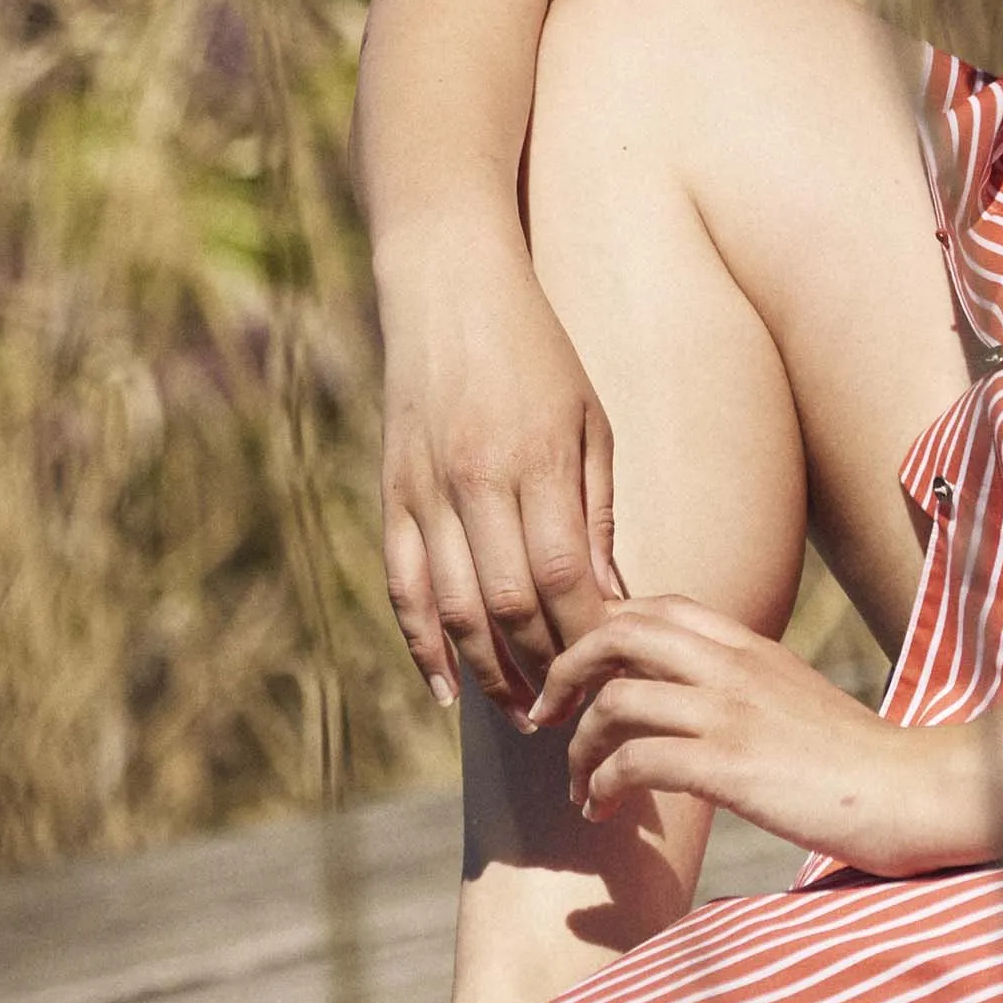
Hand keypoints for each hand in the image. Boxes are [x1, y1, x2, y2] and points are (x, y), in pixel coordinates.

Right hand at [378, 260, 620, 708]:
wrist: (446, 288)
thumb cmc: (537, 353)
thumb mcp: (589, 421)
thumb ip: (595, 512)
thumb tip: (611, 598)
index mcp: (533, 461)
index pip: (562, 576)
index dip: (586, 635)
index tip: (612, 672)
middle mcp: (473, 481)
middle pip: (508, 603)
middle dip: (544, 669)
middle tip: (572, 714)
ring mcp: (423, 490)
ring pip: (451, 606)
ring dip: (487, 671)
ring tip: (521, 713)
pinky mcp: (390, 494)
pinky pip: (401, 585)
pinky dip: (420, 643)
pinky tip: (446, 687)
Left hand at [537, 601, 988, 872]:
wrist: (914, 793)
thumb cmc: (855, 763)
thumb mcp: (794, 701)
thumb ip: (742, 687)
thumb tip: (688, 701)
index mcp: (750, 645)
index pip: (654, 606)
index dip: (600, 632)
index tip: (581, 679)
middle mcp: (735, 664)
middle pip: (618, 629)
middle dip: (565, 669)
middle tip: (547, 714)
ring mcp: (733, 711)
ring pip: (616, 697)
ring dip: (578, 744)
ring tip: (578, 785)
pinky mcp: (732, 764)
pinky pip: (635, 759)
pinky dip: (603, 782)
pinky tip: (605, 808)